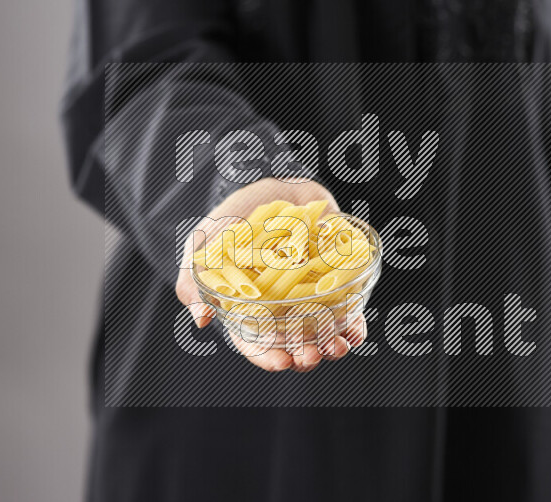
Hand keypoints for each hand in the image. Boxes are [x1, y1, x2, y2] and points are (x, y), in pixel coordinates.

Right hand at [175, 178, 367, 371]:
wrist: (274, 189)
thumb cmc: (233, 218)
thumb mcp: (204, 245)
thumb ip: (195, 279)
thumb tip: (201, 319)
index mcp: (249, 310)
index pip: (257, 345)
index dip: (268, 358)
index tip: (281, 362)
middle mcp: (282, 310)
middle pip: (294, 345)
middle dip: (304, 357)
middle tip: (310, 356)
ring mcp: (310, 299)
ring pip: (323, 334)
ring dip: (332, 346)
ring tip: (338, 346)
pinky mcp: (335, 284)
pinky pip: (348, 311)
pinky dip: (354, 323)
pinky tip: (356, 328)